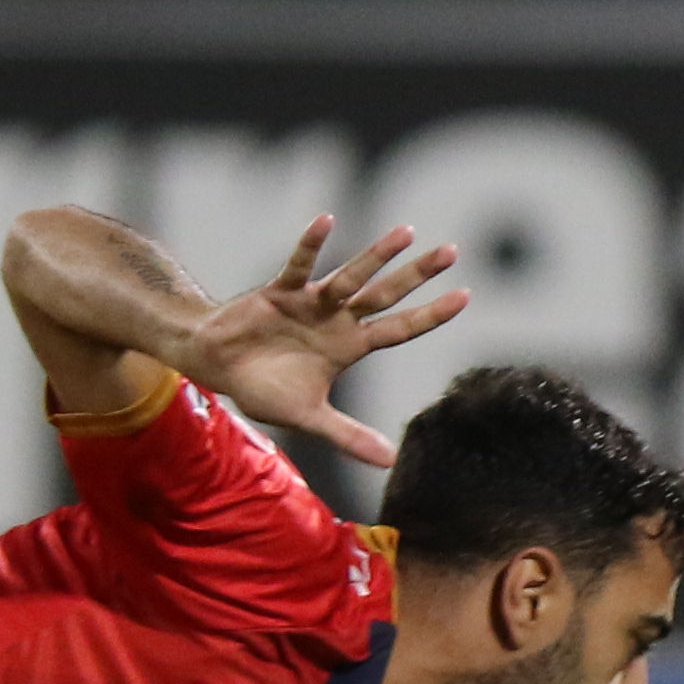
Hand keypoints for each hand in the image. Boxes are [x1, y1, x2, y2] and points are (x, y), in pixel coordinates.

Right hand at [180, 217, 467, 464]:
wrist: (218, 366)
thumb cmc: (265, 390)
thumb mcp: (310, 418)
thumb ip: (349, 437)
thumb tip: (390, 462)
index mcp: (349, 347)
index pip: (399, 329)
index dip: (431, 315)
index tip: (465, 296)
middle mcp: (337, 320)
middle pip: (386, 295)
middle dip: (417, 274)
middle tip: (451, 251)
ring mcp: (311, 303)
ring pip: (350, 276)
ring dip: (377, 255)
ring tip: (407, 232)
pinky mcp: (279, 292)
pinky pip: (299, 266)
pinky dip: (311, 245)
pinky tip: (327, 221)